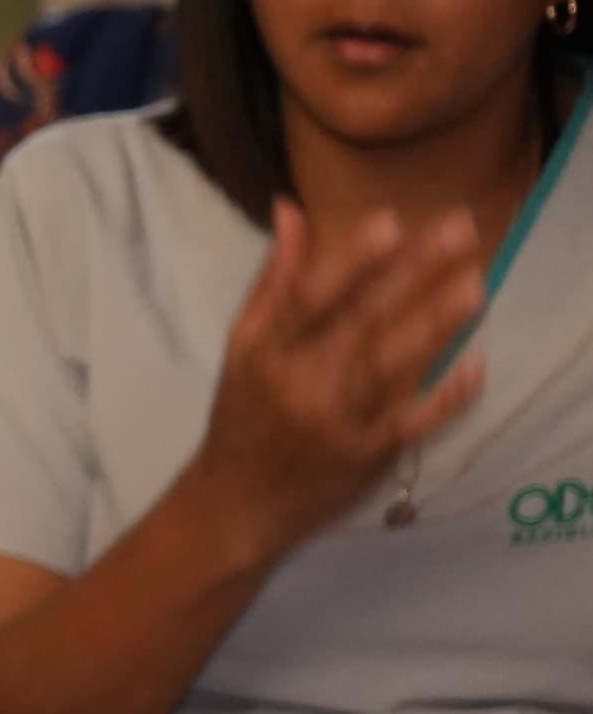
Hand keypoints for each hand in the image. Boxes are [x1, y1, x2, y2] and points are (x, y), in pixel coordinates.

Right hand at [192, 201, 487, 554]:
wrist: (238, 502)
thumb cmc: (242, 414)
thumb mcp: (242, 344)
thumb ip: (273, 280)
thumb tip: (291, 210)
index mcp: (266, 353)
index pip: (311, 300)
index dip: (351, 262)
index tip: (390, 222)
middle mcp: (301, 385)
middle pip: (362, 324)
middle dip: (413, 276)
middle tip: (460, 231)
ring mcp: (339, 423)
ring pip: (391, 369)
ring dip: (435, 327)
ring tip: (475, 286)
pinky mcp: (369, 456)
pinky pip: (412, 423)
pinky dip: (444, 397)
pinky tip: (475, 366)